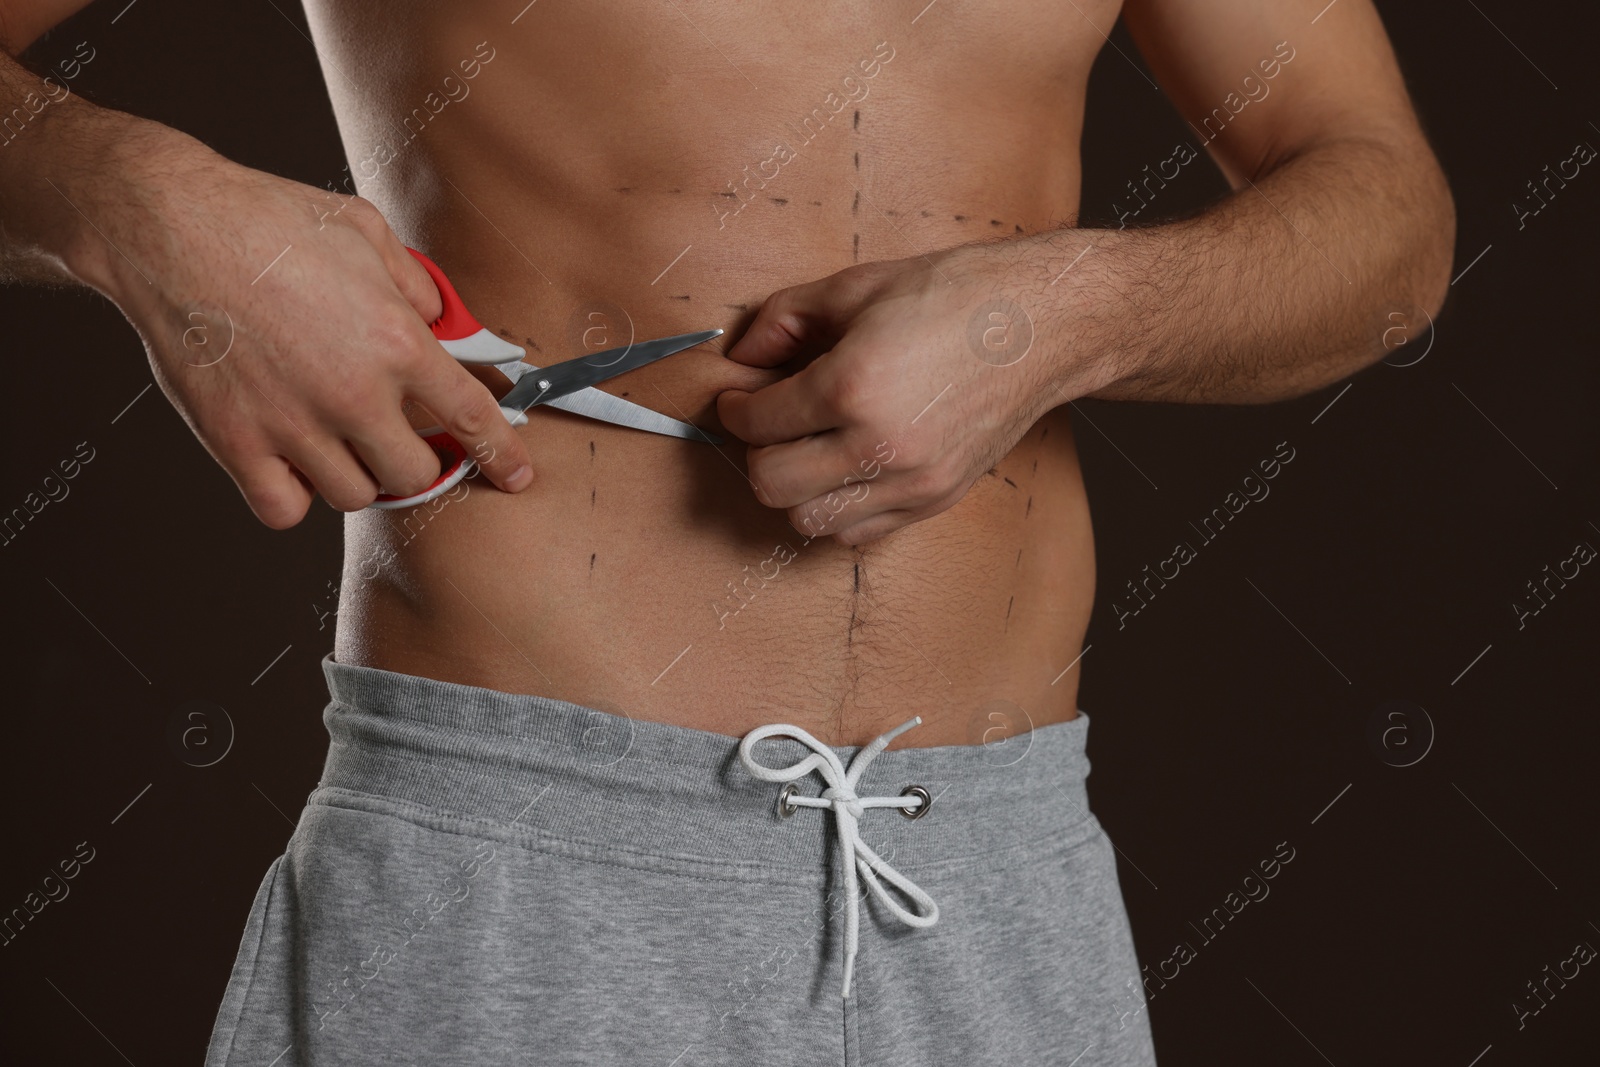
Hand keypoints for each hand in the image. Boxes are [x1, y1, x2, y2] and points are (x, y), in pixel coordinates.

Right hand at [78, 120, 532, 526]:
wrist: (167, 226)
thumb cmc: (267, 220)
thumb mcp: (368, 233)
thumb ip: (417, 287)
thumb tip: (444, 325)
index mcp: (397, 343)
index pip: (474, 418)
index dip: (502, 454)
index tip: (516, 475)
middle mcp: (354, 394)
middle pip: (414, 474)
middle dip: (414, 459)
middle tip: (395, 437)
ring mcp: (294, 426)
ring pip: (354, 495)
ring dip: (353, 474)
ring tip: (333, 436)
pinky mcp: (237, 444)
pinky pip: (284, 510)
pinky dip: (291, 495)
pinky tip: (287, 460)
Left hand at [715, 248, 1101, 544]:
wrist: (1044, 324)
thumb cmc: (956, 295)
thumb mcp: (857, 286)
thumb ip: (784, 319)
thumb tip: (740, 354)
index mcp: (853, 385)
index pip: (758, 424)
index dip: (733, 410)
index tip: (737, 400)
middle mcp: (881, 444)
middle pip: (772, 483)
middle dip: (756, 452)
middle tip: (767, 425)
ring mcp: (913, 480)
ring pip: (809, 521)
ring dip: (795, 488)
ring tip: (807, 449)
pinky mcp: (937, 499)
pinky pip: (858, 532)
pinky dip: (838, 508)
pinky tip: (847, 468)